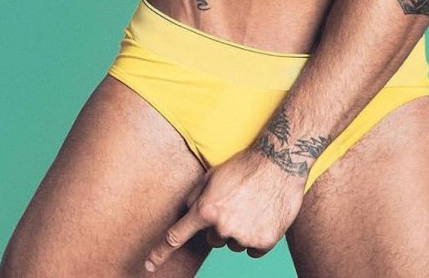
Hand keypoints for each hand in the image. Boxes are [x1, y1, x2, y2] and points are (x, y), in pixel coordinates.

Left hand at [143, 145, 305, 272]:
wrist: (281, 162)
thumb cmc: (245, 165)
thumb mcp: (213, 175)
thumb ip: (196, 196)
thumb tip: (187, 212)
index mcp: (206, 209)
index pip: (177, 236)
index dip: (160, 252)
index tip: (148, 265)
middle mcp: (222, 227)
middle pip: (213, 238)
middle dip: (221, 225)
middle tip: (237, 202)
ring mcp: (243, 237)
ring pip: (234, 243)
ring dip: (240, 230)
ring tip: (253, 205)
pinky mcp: (263, 243)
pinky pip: (253, 249)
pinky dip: (257, 237)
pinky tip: (264, 215)